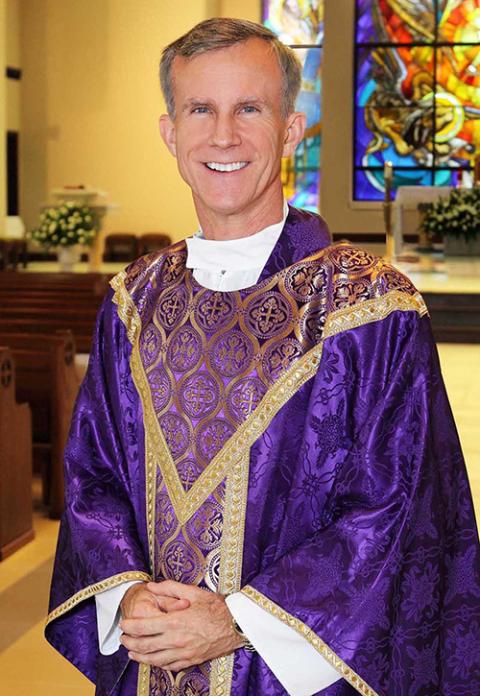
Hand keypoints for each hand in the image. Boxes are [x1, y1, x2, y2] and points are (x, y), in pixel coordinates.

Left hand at [119, 580, 243, 670]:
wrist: (237, 624)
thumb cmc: (216, 607)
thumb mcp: (193, 592)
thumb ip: (170, 588)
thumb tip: (152, 587)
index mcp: (175, 622)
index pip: (144, 627)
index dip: (130, 626)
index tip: (123, 624)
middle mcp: (176, 640)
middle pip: (145, 645)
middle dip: (130, 642)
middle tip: (123, 639)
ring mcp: (183, 653)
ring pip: (154, 659)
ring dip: (140, 656)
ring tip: (131, 652)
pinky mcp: (191, 660)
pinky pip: (169, 665)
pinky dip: (156, 664)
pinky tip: (152, 660)